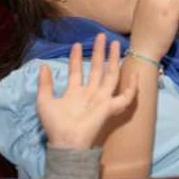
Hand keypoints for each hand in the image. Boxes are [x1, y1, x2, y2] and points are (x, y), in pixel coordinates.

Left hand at [36, 34, 135, 149]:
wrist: (66, 142)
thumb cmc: (56, 124)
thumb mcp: (44, 101)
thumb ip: (44, 84)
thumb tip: (43, 66)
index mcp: (75, 92)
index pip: (77, 71)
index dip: (76, 58)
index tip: (76, 44)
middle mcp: (90, 93)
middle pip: (97, 69)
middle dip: (99, 52)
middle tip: (101, 36)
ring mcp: (102, 99)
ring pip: (111, 75)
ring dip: (113, 60)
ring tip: (115, 44)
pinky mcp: (111, 107)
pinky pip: (126, 97)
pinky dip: (132, 87)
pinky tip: (135, 74)